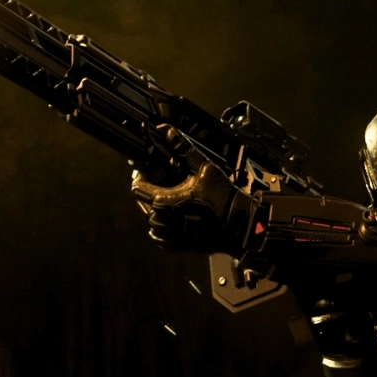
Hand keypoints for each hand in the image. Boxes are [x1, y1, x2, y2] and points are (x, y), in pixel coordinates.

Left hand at [130, 127, 252, 251]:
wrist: (239, 226)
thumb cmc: (222, 197)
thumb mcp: (203, 168)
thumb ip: (182, 148)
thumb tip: (165, 129)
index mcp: (162, 201)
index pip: (137, 186)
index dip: (141, 175)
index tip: (149, 169)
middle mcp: (160, 220)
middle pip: (142, 201)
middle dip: (151, 189)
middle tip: (166, 181)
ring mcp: (166, 236)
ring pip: (151, 217)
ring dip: (157, 207)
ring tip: (175, 197)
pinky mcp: (173, 246)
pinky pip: (159, 233)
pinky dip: (164, 223)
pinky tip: (178, 213)